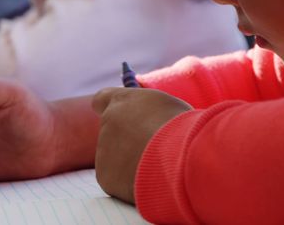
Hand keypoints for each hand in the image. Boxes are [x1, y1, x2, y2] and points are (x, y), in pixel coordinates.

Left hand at [91, 88, 191, 202]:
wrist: (179, 157)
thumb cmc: (182, 129)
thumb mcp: (168, 108)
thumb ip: (150, 113)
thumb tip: (149, 122)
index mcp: (122, 101)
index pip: (102, 100)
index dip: (110, 111)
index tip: (117, 119)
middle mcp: (107, 122)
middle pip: (113, 134)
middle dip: (128, 143)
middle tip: (152, 153)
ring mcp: (103, 149)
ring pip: (116, 159)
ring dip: (132, 164)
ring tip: (159, 166)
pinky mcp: (105, 175)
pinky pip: (118, 181)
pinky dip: (131, 184)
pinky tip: (150, 180)